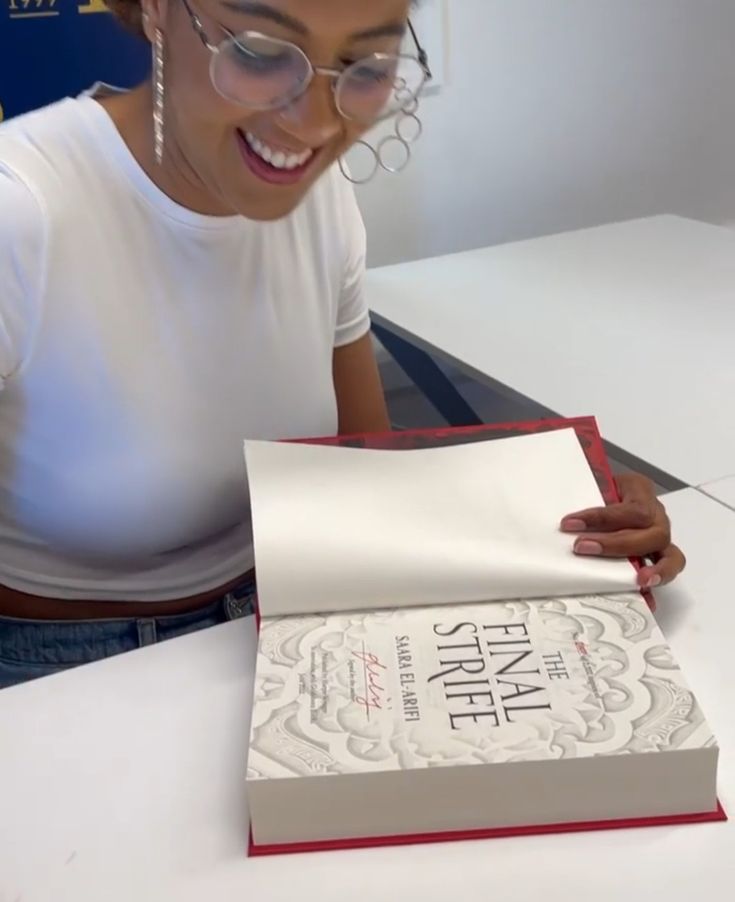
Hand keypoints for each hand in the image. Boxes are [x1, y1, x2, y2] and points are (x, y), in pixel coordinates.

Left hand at [560, 472, 685, 588]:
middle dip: (615, 544)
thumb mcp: (591, 481)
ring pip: (670, 554)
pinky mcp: (657, 554)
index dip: (601, 518)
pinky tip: (646, 595)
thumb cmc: (597, 487)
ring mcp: (658, 536)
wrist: (599, 490)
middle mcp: (655, 514)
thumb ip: (584, 491)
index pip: (630, 508)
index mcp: (639, 489)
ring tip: (640, 580)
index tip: (570, 523)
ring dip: (654, 569)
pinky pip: (667, 568)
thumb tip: (569, 513)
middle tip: (582, 547)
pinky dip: (658, 580)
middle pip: (650, 533)